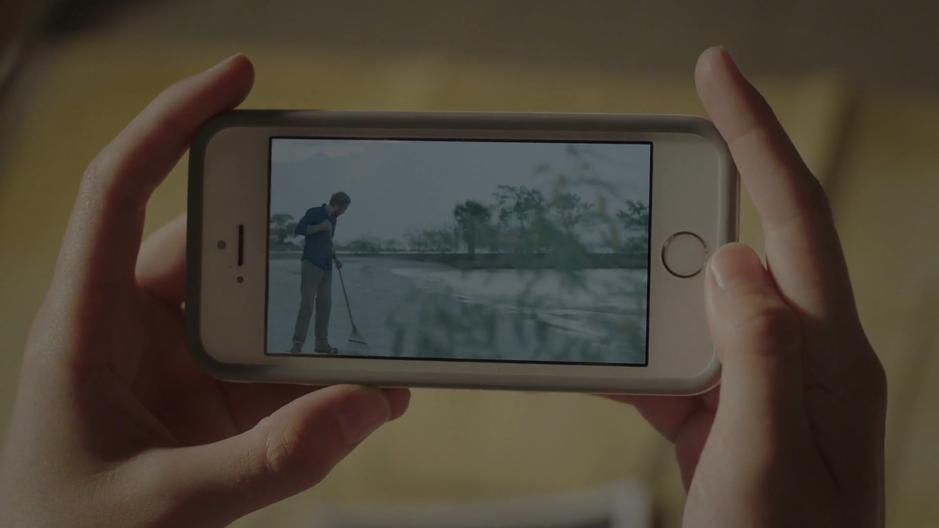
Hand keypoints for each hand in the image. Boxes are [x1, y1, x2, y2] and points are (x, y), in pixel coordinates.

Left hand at [0, 55, 408, 526]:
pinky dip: (323, 380)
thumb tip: (373, 402)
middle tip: (352, 226)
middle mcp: (132, 333)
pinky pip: (276, 373)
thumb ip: (271, 461)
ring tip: (378, 335)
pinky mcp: (211, 407)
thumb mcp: (166, 508)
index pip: (118, 192)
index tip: (235, 77)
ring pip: (256, 316)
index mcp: (86, 328)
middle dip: (284, 245)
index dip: (169, 122)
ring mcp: (177, 370)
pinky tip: (369, 393)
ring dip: (315, 328)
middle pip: (216, 253)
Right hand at [614, 48, 885, 526]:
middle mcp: (803, 359)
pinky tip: (609, 356)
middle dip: (695, 199)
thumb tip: (733, 262)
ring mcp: (766, 388)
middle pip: (746, 247)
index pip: (792, 216)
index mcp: (828, 356)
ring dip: (654, 290)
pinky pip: (682, 362)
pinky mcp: (731, 418)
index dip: (754, 135)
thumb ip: (759, 356)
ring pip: (703, 307)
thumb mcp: (767, 460)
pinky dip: (641, 352)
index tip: (716, 73)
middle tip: (639, 175)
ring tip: (608, 279)